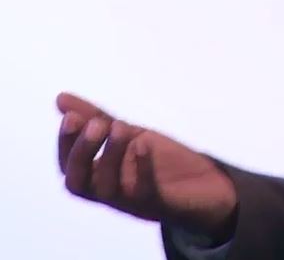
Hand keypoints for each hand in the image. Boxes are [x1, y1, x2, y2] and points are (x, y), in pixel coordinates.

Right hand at [56, 92, 238, 241]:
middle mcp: (110, 192)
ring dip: (111, 156)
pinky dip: (142, 170)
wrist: (205, 184)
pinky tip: (144, 144)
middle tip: (97, 124)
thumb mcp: (128, 134)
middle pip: (79, 183)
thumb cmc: (159, 160)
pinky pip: (145, 193)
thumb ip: (96, 118)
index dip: (66, 143)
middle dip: (82, 152)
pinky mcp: (160, 203)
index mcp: (99, 176)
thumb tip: (60, 98)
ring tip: (120, 125)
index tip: (73, 116)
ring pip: (108, 189)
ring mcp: (133, 201)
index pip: (68, 166)